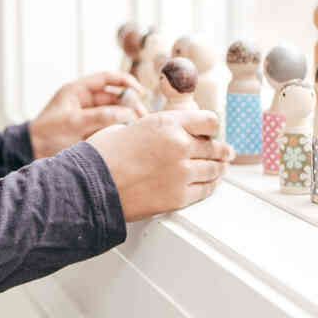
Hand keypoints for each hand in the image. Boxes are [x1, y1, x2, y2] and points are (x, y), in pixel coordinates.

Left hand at [28, 70, 141, 159]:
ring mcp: (89, 115)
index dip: (125, 82)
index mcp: (78, 90)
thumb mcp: (73, 123)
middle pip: (114, 96)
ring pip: (114, 112)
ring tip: (138, 127)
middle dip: (130, 103)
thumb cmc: (46, 133)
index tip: (140, 90)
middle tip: (142, 116)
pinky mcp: (91, 130)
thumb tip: (126, 113)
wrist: (32, 152)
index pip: (106, 79)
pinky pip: (110, 125)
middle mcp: (85, 100)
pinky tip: (128, 134)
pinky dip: (120, 128)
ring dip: (126, 117)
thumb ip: (100, 117)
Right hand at [84, 108, 232, 221]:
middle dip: (221, 150)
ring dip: (218, 168)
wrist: (91, 186)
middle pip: (215, 147)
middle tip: (226, 152)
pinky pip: (206, 190)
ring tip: (220, 168)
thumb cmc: (102, 157)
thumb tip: (161, 133)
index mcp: (168, 123)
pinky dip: (210, 186)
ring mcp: (182, 172)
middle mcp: (180, 145)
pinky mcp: (179, 196)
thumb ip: (152, 128)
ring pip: (214, 169)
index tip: (212, 132)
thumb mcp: (128, 126)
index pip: (209, 121)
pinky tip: (209, 184)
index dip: (212, 127)